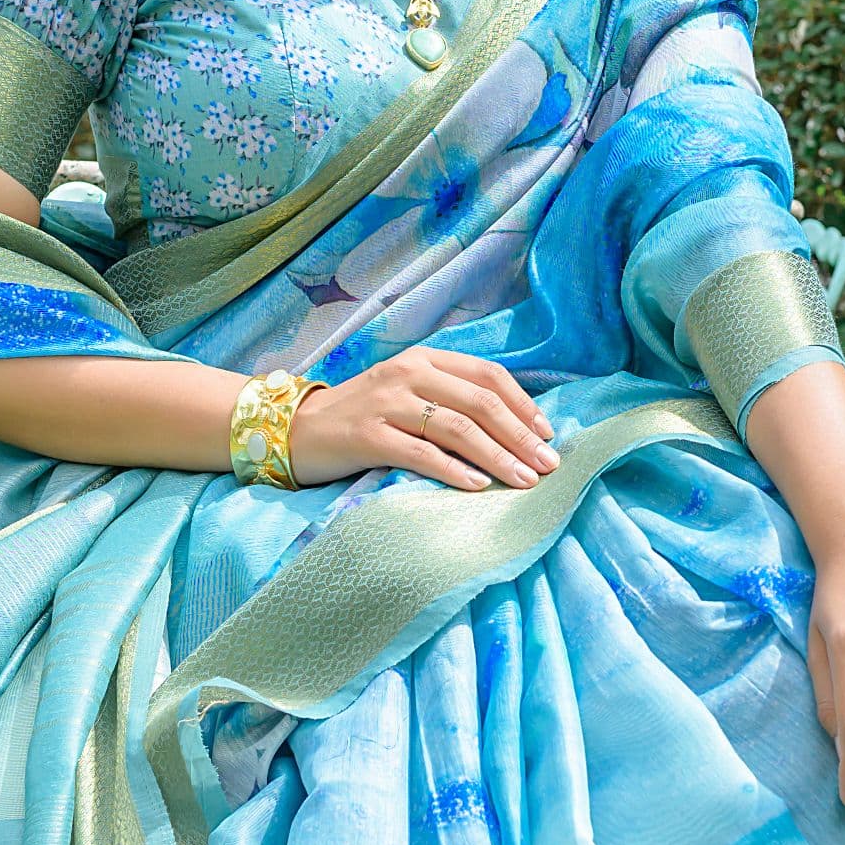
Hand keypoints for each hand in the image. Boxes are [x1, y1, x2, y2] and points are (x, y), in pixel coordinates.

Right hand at [286, 345, 555, 493]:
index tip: (548, 435)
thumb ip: (450, 398)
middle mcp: (407, 372)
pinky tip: (478, 486)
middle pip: (480, 401)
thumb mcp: (408, 393)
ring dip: (498, 456)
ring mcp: (386, 402)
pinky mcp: (367, 435)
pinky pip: (421, 453)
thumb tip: (513, 428)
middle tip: (549, 465)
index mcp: (424, 358)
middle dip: (520, 435)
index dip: (524, 405)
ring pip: (457, 427)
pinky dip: (454, 471)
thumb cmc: (363, 417)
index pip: (488, 374)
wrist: (295, 430)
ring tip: (524, 480)